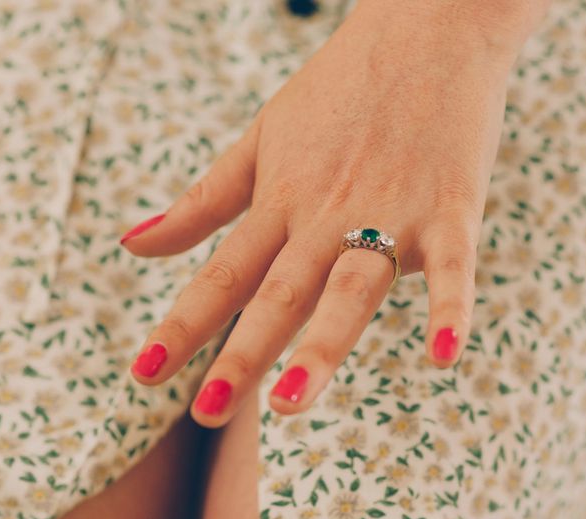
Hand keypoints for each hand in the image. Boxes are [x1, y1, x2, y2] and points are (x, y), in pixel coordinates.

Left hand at [121, 0, 529, 427]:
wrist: (428, 25)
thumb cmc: (338, 91)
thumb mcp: (258, 142)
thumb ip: (202, 202)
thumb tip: (131, 244)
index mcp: (279, 201)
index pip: (222, 274)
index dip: (182, 325)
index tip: (143, 375)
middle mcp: (325, 214)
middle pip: (278, 293)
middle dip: (241, 355)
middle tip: (207, 412)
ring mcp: (390, 211)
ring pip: (349, 288)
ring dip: (321, 347)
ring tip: (287, 406)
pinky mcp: (452, 207)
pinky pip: (453, 265)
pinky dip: (451, 307)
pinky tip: (444, 357)